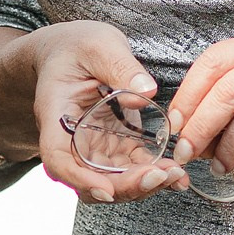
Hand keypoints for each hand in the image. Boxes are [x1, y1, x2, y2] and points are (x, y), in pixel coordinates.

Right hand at [26, 19, 186, 204]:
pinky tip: (177, 173)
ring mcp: (91, 146)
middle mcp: (70, 139)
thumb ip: (120, 66)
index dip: (79, 179)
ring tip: (176, 176)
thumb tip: (147, 92)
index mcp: (56, 114)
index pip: (57, 158)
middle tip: (162, 175)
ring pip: (111, 181)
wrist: (71, 51)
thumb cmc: (77, 45)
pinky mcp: (112, 146)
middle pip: (89, 179)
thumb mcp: (98, 45)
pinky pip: (130, 169)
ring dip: (142, 184)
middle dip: (125, 185)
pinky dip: (152, 174)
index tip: (106, 189)